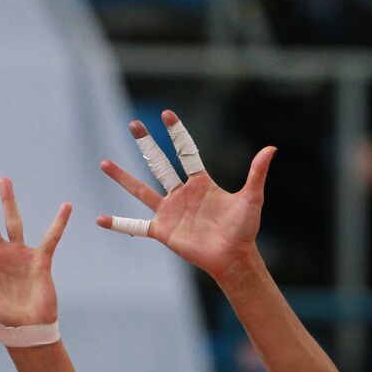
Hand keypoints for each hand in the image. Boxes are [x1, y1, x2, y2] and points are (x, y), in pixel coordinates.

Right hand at [97, 109, 275, 280]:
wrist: (233, 257)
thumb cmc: (244, 229)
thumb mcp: (251, 198)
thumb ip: (256, 173)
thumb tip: (271, 148)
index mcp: (200, 182)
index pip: (185, 151)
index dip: (176, 133)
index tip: (166, 113)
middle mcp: (181, 193)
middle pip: (159, 163)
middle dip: (146, 144)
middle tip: (133, 124)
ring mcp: (169, 211)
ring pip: (141, 190)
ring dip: (123, 177)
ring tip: (104, 163)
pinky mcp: (162, 230)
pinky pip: (136, 226)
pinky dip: (119, 224)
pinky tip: (100, 220)